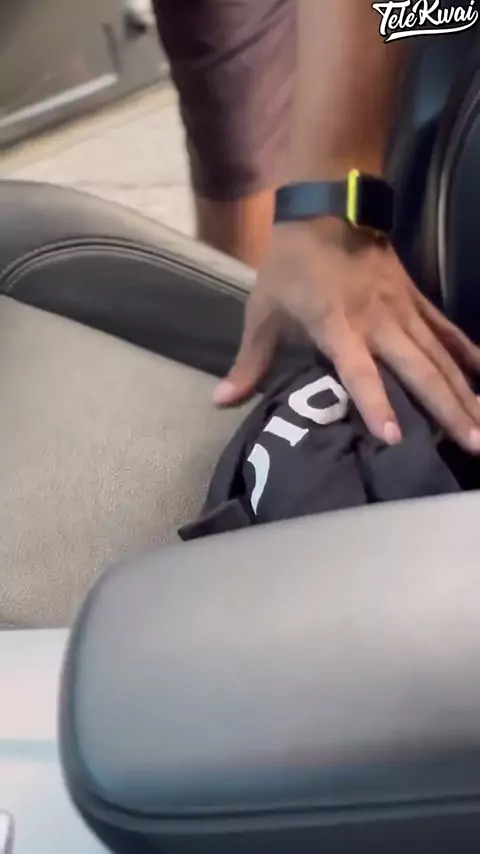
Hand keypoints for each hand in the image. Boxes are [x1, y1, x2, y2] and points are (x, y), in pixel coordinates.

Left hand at [214, 219, 479, 451]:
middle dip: (449, 408)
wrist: (327, 205)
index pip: (359, 371)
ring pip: (442, 356)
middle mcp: (379, 321)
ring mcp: (404, 310)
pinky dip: (468, 354)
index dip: (375, 402)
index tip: (395, 437)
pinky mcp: (417, 299)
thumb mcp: (263, 311)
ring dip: (466, 391)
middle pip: (419, 369)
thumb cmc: (291, 264)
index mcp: (337, 325)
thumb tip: (220, 403)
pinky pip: (447, 331)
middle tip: (476, 445)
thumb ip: (250, 362)